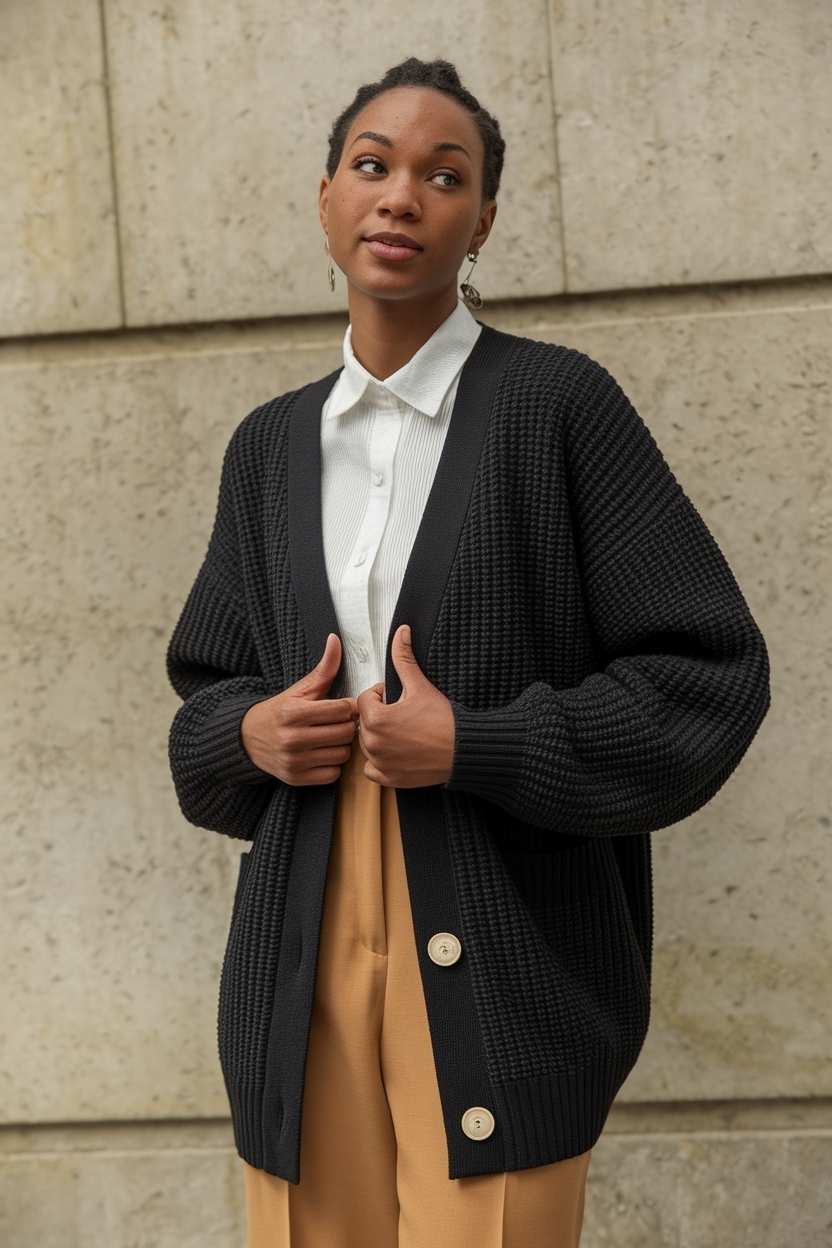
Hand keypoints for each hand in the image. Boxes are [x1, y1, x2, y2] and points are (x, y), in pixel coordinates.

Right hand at [240, 634, 357, 784]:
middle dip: (346, 726)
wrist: (247, 739)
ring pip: (342, 754)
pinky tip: (322, 754)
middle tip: (337, 723)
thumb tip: (335, 640)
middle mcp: (292, 739)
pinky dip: (332, 765)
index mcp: (294, 713)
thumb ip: (323, 668)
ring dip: (341, 746)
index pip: (342, 710)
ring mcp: (294, 761)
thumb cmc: (279, 711)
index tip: (341, 706)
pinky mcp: (296, 778)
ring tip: (330, 738)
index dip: (347, 707)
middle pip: (345, 733)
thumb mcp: (299, 690)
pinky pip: (333, 774)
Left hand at [357, 624, 454, 787]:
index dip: (381, 696)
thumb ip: (404, 658)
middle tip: (404, 715)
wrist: (465, 750)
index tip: (399, 699)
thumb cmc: (444, 719)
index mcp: (376, 719)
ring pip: (368, 744)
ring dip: (379, 737)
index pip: (365, 700)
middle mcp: (373, 744)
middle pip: (365, 722)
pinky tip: (399, 752)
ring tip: (404, 732)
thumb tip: (401, 632)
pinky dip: (381, 762)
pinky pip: (372, 769)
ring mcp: (381, 763)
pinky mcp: (390, 779)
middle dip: (379, 716)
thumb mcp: (420, 685)